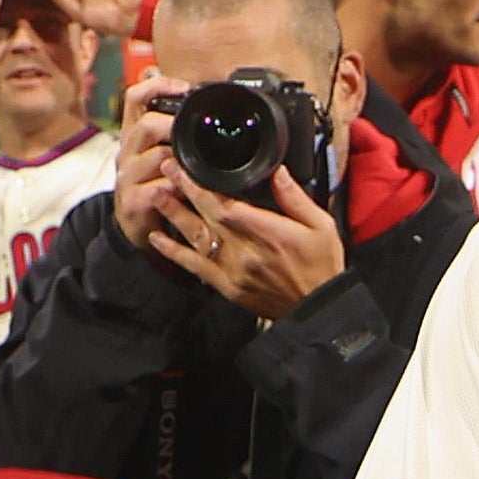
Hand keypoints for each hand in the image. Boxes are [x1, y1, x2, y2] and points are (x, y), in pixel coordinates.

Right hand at [112, 71, 189, 255]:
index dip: (158, 86)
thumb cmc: (154, 185)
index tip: (184, 88)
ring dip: (182, 160)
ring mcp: (127, 176)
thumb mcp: (160, 156)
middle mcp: (127, 151)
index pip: (134, 97)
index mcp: (134, 134)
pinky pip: (158, 189)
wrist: (135, 227)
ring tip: (199, 166)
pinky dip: (178, 188)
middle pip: (146, 124)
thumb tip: (210, 113)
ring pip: (157, 157)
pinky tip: (188, 191)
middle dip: (174, 126)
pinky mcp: (133, 201)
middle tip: (197, 133)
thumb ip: (176, 136)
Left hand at [150, 165, 346, 320]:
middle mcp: (246, 253)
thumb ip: (295, 198)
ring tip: (156, 194)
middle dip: (184, 190)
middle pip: (207, 217)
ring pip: (196, 239)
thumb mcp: (321, 225)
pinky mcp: (227, 288)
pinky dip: (174, 253)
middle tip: (166, 168)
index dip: (202, 186)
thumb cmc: (322, 266)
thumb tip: (277, 172)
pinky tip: (156, 238)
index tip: (187, 167)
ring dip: (174, 216)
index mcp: (269, 234)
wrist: (318, 310)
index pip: (226, 206)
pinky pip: (195, 268)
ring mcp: (233, 272)